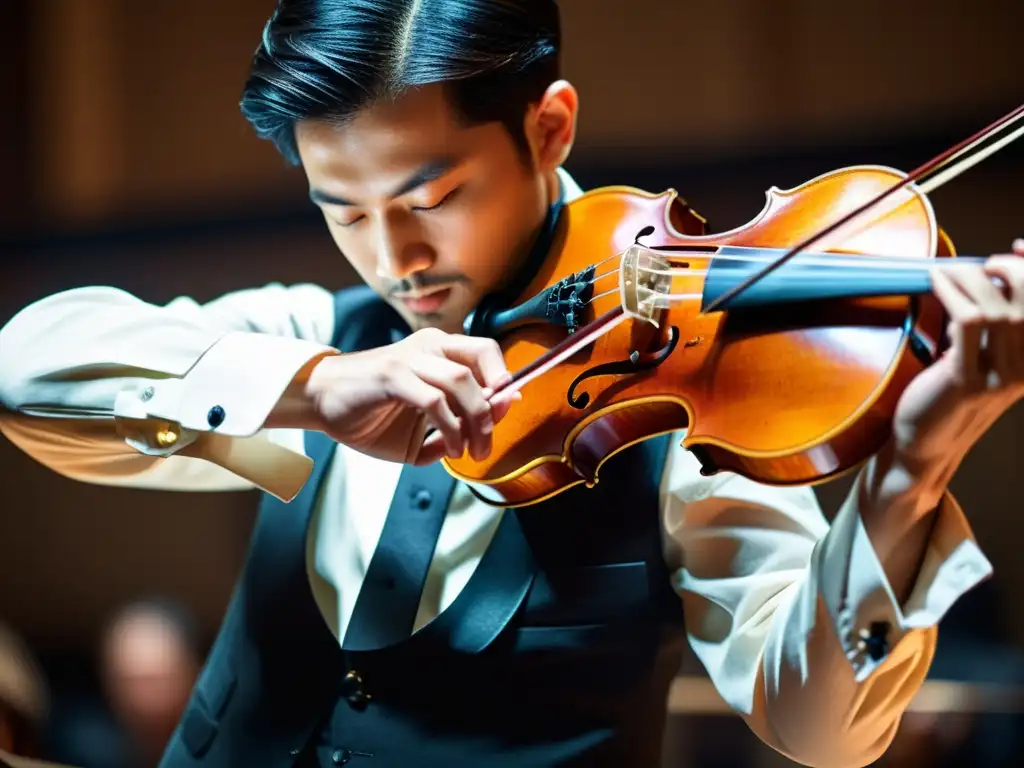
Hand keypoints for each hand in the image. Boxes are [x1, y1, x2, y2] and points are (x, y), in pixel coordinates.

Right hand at [305, 328, 519, 464]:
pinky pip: (434, 400)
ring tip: (471, 451)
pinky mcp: (391, 375)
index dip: (503, 379)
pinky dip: (450, 428)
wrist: (319, 403)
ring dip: (475, 421)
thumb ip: (457, 424)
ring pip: (462, 380)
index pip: (486, 352)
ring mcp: (409, 358)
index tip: (506, 411)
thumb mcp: (422, 429)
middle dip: (493, 402)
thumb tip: (496, 418)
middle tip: (488, 439)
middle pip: (482, 355)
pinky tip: (450, 449)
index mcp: (437, 350)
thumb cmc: (369, 414)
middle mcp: (428, 346)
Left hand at [891, 238, 1023, 481]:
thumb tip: (994, 268)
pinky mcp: (966, 380)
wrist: (928, 443)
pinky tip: (935, 282)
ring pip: (996, 309)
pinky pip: (967, 322)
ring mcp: (999, 376)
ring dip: (970, 278)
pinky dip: (951, 293)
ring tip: (948, 272)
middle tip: (979, 266)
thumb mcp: (981, 352)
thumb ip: (993, 318)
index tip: (1015, 247)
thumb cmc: (951, 389)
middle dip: (1007, 270)